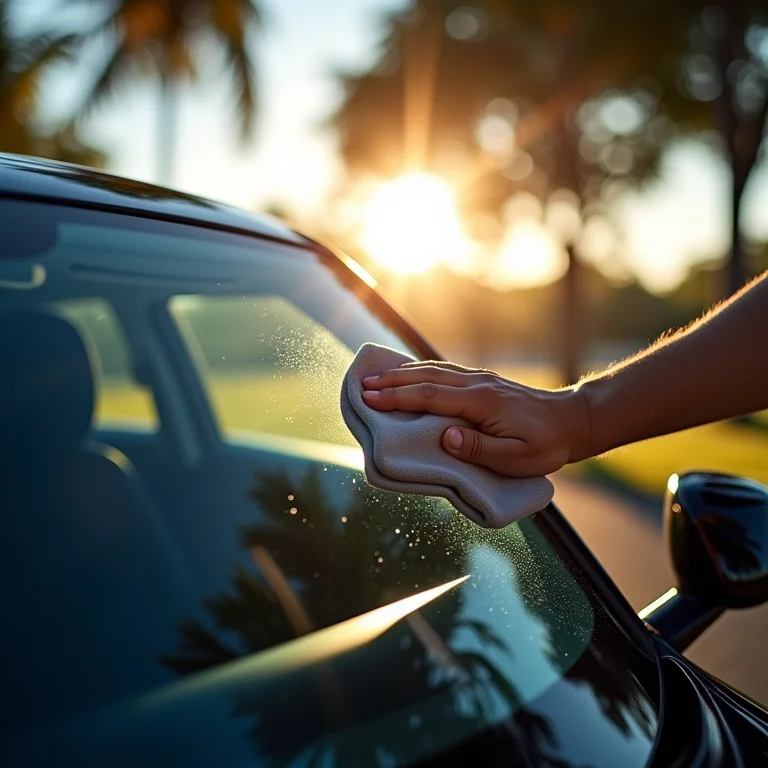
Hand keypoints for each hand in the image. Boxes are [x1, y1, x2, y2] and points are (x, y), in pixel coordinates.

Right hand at [362, 362, 590, 476]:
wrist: (572, 420)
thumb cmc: (544, 446)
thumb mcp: (515, 458)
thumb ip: (479, 447)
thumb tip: (446, 437)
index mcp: (481, 403)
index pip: (430, 396)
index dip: (398, 397)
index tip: (370, 397)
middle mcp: (477, 385)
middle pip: (426, 378)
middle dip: (392, 382)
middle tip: (362, 386)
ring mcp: (480, 379)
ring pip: (434, 371)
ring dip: (404, 373)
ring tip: (377, 377)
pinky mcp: (484, 381)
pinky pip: (446, 371)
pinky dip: (422, 370)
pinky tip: (411, 373)